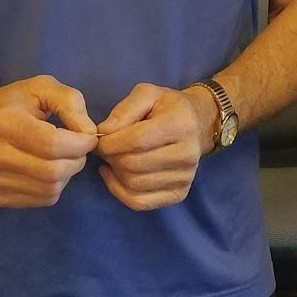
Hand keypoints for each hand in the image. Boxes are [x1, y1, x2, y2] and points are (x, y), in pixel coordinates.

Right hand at [0, 75, 98, 207]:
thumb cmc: (15, 102)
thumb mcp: (43, 87)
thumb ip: (71, 102)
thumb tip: (89, 134)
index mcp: (6, 123)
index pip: (52, 144)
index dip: (80, 144)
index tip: (89, 138)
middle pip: (53, 172)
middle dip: (77, 160)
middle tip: (79, 148)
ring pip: (50, 189)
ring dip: (68, 174)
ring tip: (63, 157)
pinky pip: (43, 200)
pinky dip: (55, 186)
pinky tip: (48, 168)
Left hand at [94, 83, 215, 210]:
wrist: (197, 124)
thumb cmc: (167, 107)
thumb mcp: (147, 94)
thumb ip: (123, 110)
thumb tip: (103, 133)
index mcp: (180, 125)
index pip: (136, 141)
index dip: (110, 143)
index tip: (99, 139)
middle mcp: (187, 154)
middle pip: (133, 165)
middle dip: (110, 157)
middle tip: (104, 149)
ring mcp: (185, 178)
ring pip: (134, 185)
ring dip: (114, 173)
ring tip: (112, 159)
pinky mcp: (179, 194)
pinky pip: (140, 202)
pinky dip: (119, 191)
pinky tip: (114, 176)